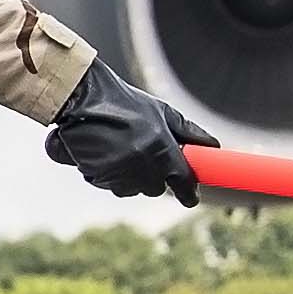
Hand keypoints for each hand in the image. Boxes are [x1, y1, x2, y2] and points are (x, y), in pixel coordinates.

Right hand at [43, 56, 214, 202]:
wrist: (80, 95)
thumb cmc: (122, 101)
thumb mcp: (161, 111)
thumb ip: (188, 132)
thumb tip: (212, 146)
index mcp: (162, 149)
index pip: (183, 182)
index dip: (188, 192)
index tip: (190, 198)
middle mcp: (142, 165)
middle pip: (154, 189)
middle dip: (152, 178)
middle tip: (143, 157)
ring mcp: (117, 172)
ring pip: (128, 188)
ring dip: (126, 177)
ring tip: (116, 149)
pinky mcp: (94, 173)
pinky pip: (104, 183)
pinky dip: (103, 173)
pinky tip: (99, 151)